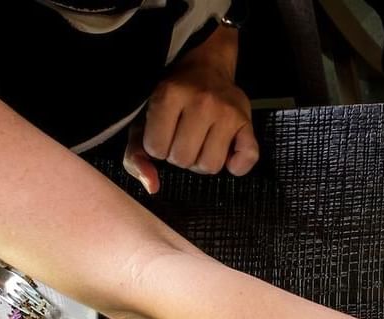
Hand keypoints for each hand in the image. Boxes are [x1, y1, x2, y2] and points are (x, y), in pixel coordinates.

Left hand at [123, 27, 258, 193]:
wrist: (206, 67)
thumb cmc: (173, 98)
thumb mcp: (144, 118)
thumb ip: (136, 153)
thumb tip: (152, 186)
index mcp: (169, 95)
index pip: (156, 149)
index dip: (158, 147)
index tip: (163, 133)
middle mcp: (201, 102)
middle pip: (184, 160)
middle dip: (180, 156)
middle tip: (183, 140)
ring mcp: (227, 112)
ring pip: (211, 165)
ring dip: (203, 162)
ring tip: (201, 146)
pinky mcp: (247, 122)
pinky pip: (246, 159)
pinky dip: (236, 166)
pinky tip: (227, 155)